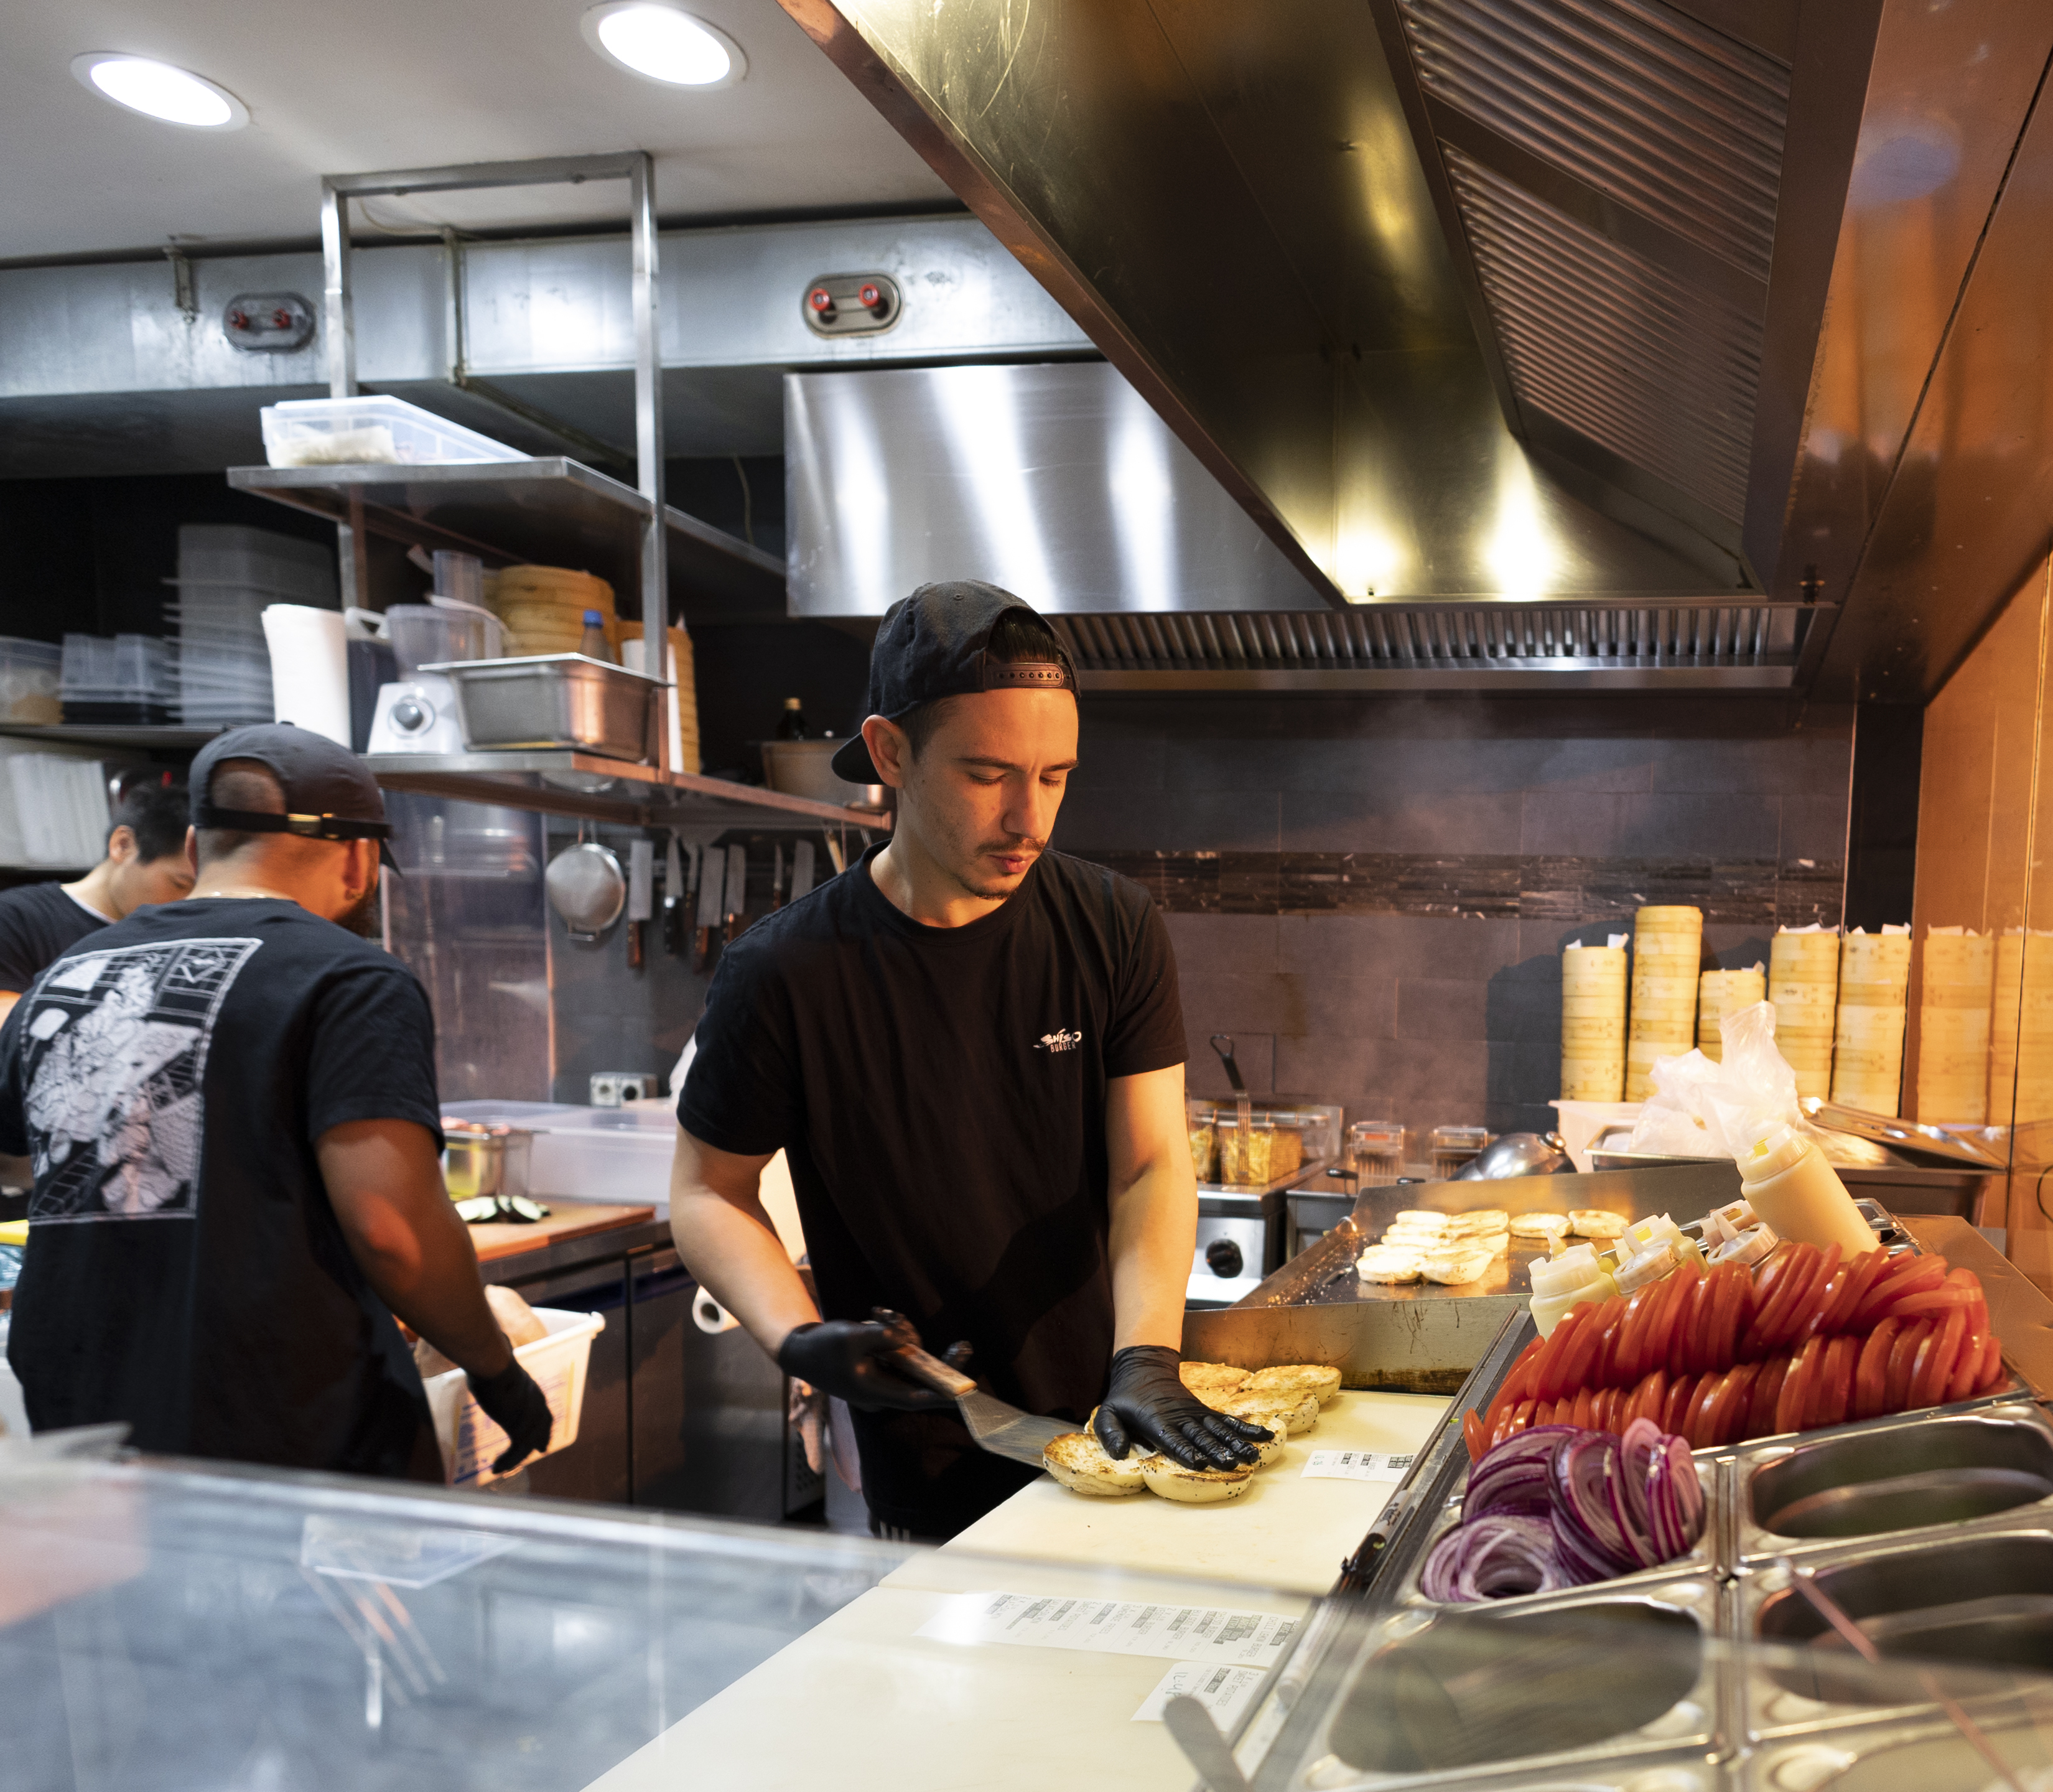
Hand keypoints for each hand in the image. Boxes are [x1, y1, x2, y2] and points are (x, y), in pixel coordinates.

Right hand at [468, 1357, 553, 1473]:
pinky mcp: (519, 1429)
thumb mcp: (498, 1376)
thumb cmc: (490, 1365)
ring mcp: (530, 1418)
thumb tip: (484, 1372)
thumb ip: (497, 1382)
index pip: (543, 1415)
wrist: (493, 1365)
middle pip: (541, 1430)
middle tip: (539, 1451)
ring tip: (499, 1468)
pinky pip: (516, 1452)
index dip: (543, 1428)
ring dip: (514, 1459)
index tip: (542, 1439)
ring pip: (526, 1446)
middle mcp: (537, 1405)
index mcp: (533, 1392)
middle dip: (539, 1442)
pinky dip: (507, 1462)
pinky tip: (495, 1468)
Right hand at [776, 1320, 955, 1413]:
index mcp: (874, 1392)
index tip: (967, 1393)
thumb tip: (908, 1339)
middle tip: (964, 1345)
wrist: (799, 1348)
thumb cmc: (822, 1346)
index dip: (943, 1396)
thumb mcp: (851, 1336)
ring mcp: (881, 1379)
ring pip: (910, 1359)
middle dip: (938, 1359)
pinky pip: (900, 1352)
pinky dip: (895, 1333)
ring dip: (905, 1334)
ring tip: (881, 1313)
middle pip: (920, 1378)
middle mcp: (882, 1391)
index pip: (916, 1398)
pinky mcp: (880, 1367)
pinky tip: (879, 1314)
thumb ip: (882, 1337)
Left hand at [1093, 1345, 1269, 1469]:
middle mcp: (1180, 1418)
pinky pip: (1227, 1421)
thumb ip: (1110, 1432)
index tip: (1197, 1462)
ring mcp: (1195, 1415)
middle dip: (1216, 1451)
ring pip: (1218, 1430)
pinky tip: (1264, 1436)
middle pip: (1200, 1436)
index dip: (1184, 1450)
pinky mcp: (1205, 1412)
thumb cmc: (1125, 1398)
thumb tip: (1118, 1454)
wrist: (1144, 1369)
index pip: (1171, 1437)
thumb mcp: (1108, 1412)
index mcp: (1156, 1420)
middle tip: (1231, 1464)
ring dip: (1236, 1443)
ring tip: (1252, 1457)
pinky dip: (1245, 1429)